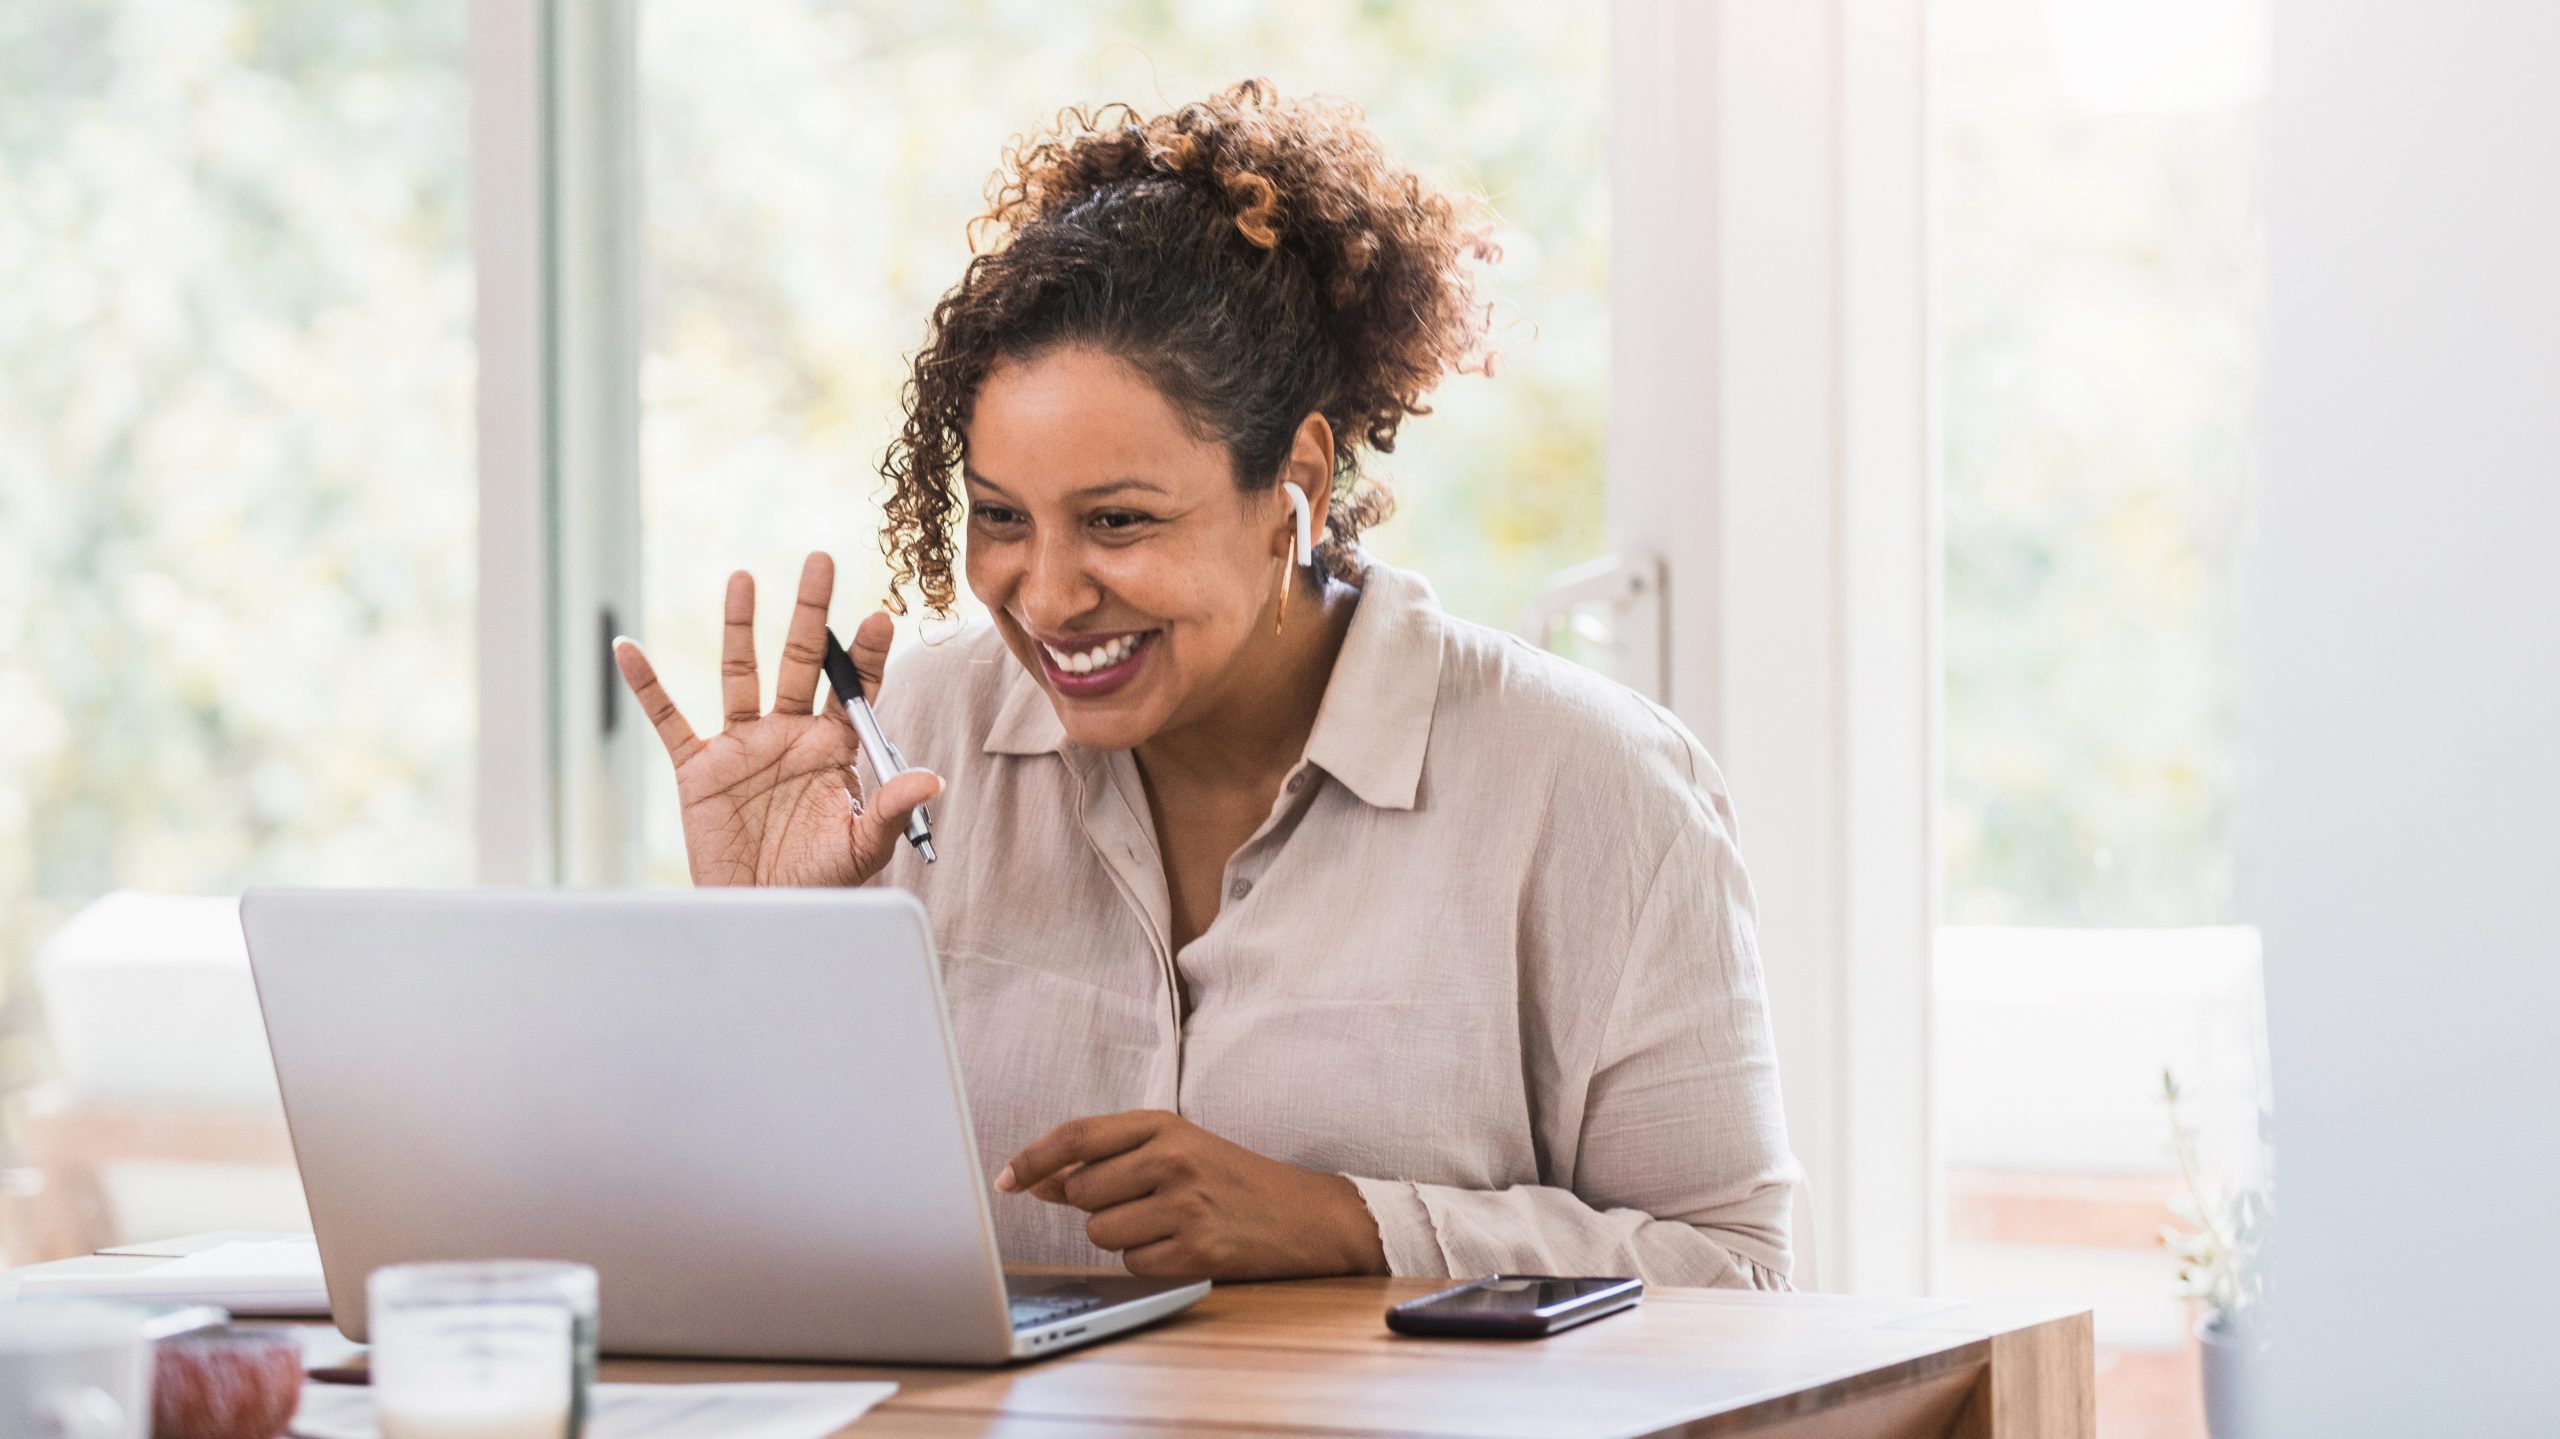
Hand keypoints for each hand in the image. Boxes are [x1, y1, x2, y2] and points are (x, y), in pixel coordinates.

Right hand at [612, 551, 940, 887]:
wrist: (763, 915)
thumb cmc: (819, 883)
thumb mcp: (862, 847)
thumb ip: (891, 808)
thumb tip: (932, 779)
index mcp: (834, 747)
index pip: (854, 688)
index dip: (866, 654)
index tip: (880, 618)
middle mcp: (790, 734)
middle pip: (801, 661)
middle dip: (810, 613)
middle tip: (820, 561)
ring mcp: (743, 745)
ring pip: (740, 672)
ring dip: (741, 627)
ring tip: (744, 577)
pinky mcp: (699, 767)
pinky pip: (668, 720)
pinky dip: (646, 686)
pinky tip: (628, 650)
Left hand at [995, 1110, 1388, 1279]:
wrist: (1306, 1216)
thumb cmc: (1232, 1181)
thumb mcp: (1176, 1152)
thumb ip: (1109, 1162)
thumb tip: (1039, 1181)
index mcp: (1163, 1125)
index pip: (1077, 1136)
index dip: (1032, 1159)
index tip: (1004, 1181)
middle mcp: (1172, 1158)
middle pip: (1081, 1191)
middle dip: (1095, 1206)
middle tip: (1141, 1203)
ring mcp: (1185, 1204)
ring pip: (1100, 1232)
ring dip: (1122, 1237)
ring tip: (1167, 1225)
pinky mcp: (1197, 1248)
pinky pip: (1132, 1264)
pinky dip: (1148, 1262)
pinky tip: (1182, 1247)